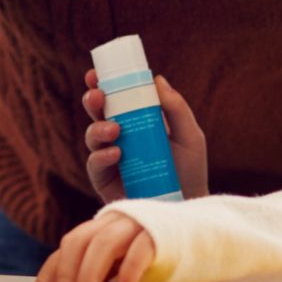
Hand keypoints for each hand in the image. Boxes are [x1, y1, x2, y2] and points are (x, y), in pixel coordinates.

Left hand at [17, 211, 155, 281]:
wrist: (201, 236)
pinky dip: (127, 273)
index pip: (66, 249)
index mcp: (100, 228)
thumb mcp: (119, 268)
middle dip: (65, 278)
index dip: (47, 275)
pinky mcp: (159, 233)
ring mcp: (136, 224)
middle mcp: (113, 221)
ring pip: (102, 246)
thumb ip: (95, 279)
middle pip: (78, 244)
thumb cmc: (157, 259)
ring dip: (89, 279)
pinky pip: (138, 252)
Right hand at [80, 68, 208, 201]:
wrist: (186, 207)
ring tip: (114, 130)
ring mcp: (110, 159)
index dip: (102, 85)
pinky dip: (101, 156)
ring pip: (91, 136)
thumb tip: (157, 79)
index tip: (95, 74)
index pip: (115, 99)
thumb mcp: (190, 137)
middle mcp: (119, 138)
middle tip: (98, 96)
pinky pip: (94, 164)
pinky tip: (116, 154)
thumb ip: (176, 109)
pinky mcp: (105, 181)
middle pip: (97, 114)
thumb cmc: (189, 172)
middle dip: (92, 100)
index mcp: (137, 122)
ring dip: (97, 128)